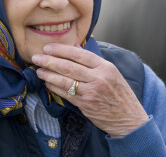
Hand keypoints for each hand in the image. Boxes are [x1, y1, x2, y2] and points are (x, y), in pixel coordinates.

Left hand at [32, 43, 148, 136]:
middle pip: (68, 66)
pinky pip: (66, 94)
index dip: (61, 50)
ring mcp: (91, 92)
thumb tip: (74, 46)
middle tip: (37, 57)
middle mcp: (98, 78)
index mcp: (105, 66)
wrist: (129, 119)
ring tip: (38, 70)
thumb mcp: (110, 72)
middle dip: (49, 61)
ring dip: (48, 74)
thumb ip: (91, 59)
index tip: (48, 48)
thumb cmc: (119, 93)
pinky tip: (47, 82)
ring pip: (65, 80)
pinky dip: (54, 87)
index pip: (79, 54)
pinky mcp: (85, 104)